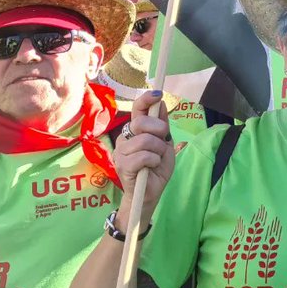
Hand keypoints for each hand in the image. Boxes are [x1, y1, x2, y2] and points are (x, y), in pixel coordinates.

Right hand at [113, 90, 174, 231]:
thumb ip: (162, 125)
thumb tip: (160, 103)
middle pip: (141, 122)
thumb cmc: (156, 168)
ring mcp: (121, 152)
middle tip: (163, 142)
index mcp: (135, 131)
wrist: (150, 192)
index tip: (157, 94)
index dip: (146, 100)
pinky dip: (154, 161)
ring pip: (145, 140)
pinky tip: (151, 167)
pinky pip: (144, 156)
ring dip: (158, 150)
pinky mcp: (123, 165)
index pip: (137, 109)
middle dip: (159, 130)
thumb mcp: (165, 143)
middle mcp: (125, 138)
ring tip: (156, 159)